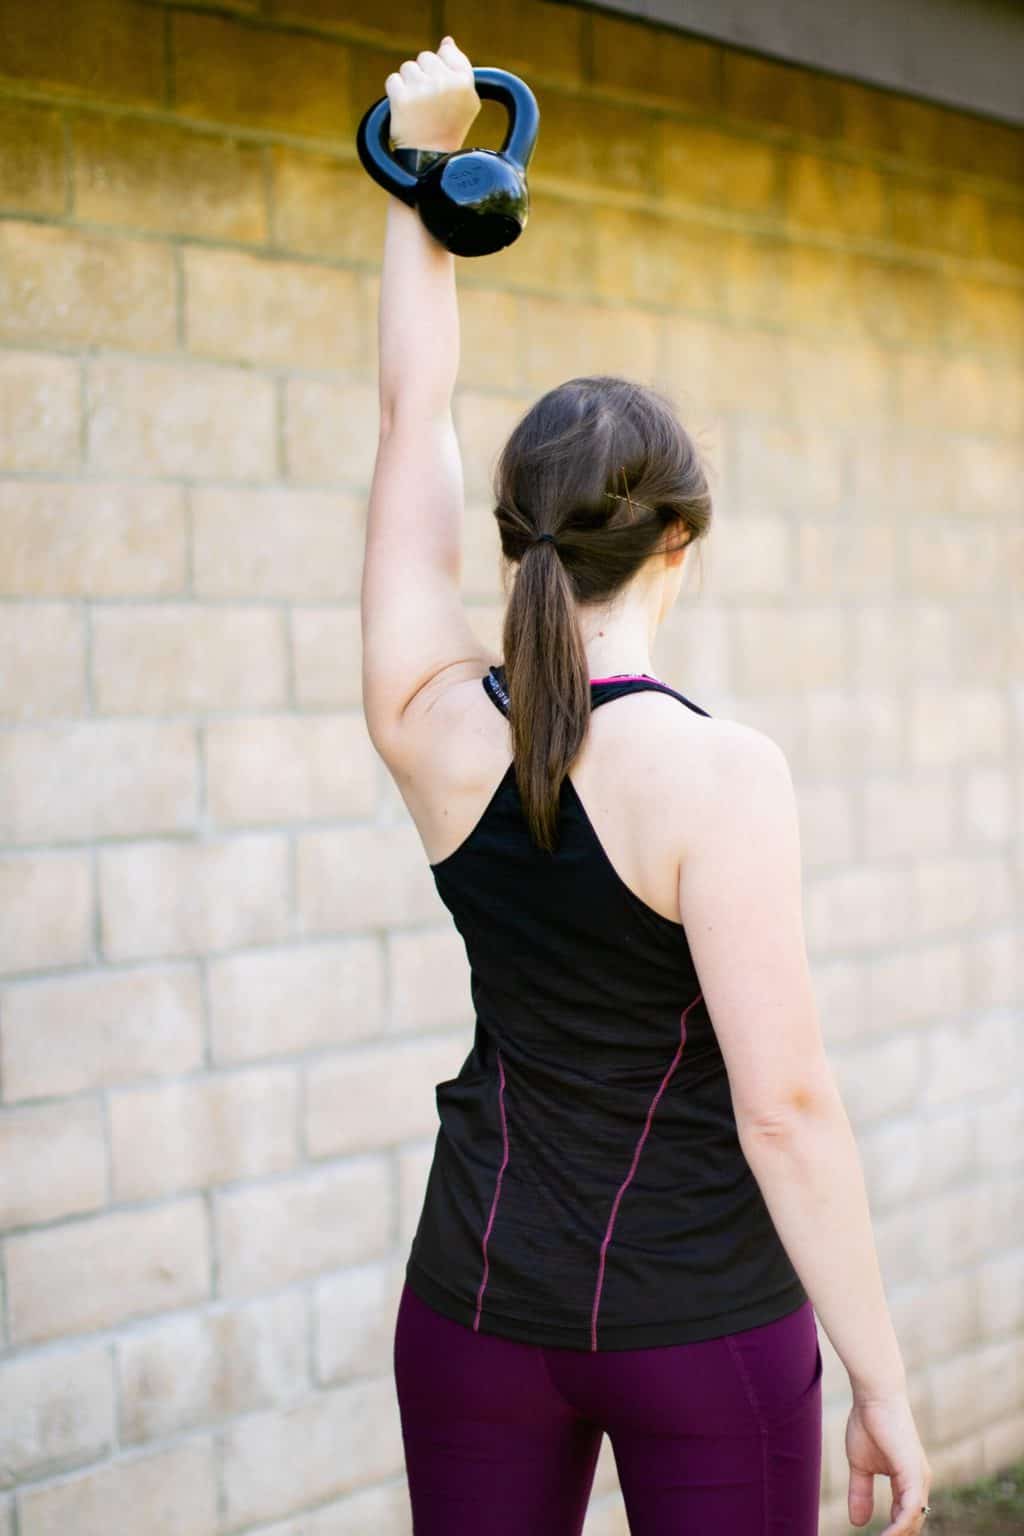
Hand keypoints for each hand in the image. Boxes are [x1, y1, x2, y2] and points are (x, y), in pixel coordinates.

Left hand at [386, 37, 480, 154]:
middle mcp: (446, 84)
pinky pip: (393, 80)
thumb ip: (459, 68)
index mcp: (466, 83)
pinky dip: (396, 94)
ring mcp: (424, 90)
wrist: (430, 163)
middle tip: (428, 103)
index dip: (440, 70)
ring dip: (409, 84)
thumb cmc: (448, 130)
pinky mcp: (403, 98)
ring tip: (417, 108)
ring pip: (408, 68)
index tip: (441, 90)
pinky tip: (405, 110)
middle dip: (424, 76)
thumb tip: (447, 41)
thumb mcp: (466, 101)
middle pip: (426, 57)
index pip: (447, 52)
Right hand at [846, 1389, 931, 1535]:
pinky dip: (898, 1527)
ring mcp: (919, 1478)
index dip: (892, 1532)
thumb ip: (861, 1492)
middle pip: (912, 1523)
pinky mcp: (914, 1473)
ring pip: (914, 1521)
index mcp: (909, 1480)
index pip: (905, 1516)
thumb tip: (857, 1522)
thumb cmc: (868, 1422)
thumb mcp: (861, 1465)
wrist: (874, 1395)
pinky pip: (910, 1511)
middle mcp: (919, 1482)